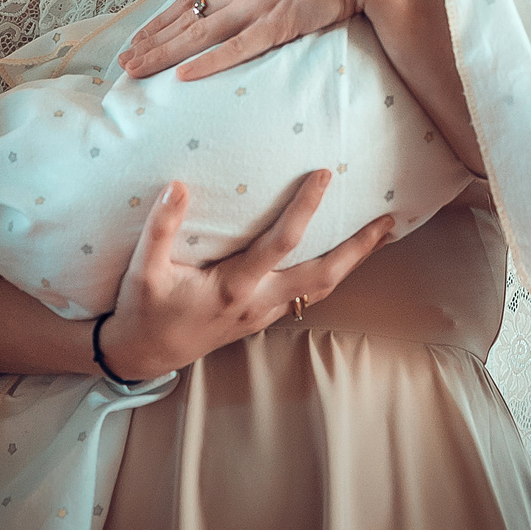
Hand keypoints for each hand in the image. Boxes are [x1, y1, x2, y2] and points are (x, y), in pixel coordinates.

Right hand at [96, 170, 394, 379]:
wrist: (142, 355)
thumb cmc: (143, 310)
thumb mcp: (144, 270)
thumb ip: (160, 228)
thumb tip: (178, 186)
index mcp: (234, 287)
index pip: (281, 242)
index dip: (305, 207)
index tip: (324, 174)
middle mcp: (258, 303)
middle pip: (323, 276)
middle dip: (358, 249)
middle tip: (388, 220)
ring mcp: (263, 314)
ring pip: (320, 289)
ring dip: (353, 263)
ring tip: (379, 236)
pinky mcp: (260, 318)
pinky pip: (306, 295)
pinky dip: (330, 274)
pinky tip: (340, 257)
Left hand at [119, 0, 414, 81]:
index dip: (160, 21)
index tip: (137, 38)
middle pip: (186, 17)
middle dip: (152, 41)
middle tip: (123, 63)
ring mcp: (259, 3)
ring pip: (200, 33)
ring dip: (165, 53)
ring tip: (137, 70)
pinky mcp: (280, 23)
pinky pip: (238, 47)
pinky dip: (209, 62)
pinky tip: (185, 74)